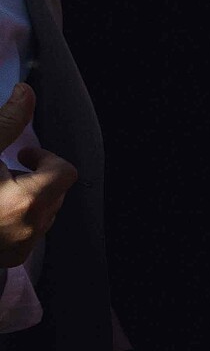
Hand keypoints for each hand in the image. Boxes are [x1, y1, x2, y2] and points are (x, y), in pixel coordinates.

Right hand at [0, 86, 76, 268]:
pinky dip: (16, 219)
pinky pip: (29, 233)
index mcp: (26, 200)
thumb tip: (25, 92)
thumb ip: (5, 122)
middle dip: (34, 177)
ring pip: (43, 213)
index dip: (45, 158)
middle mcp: (30, 228)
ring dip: (25, 198)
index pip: (64, 171)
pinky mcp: (11, 259)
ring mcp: (21, 247)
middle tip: (3, 172)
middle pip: (55, 192)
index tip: (23, 155)